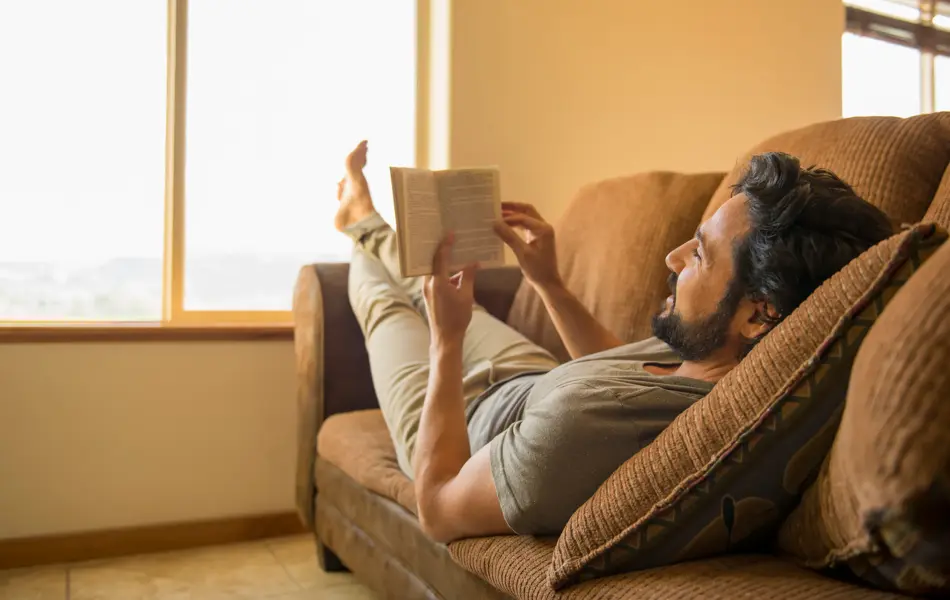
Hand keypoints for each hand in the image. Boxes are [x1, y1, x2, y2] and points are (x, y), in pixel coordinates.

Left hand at [424, 233, 477, 348]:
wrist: (445, 338)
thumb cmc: (457, 318)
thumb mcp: (466, 296)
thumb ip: (468, 277)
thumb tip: (473, 263)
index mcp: (438, 282)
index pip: (440, 257)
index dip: (446, 244)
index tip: (451, 234)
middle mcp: (428, 284)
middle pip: (435, 261)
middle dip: (444, 250)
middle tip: (452, 239)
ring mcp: (427, 290)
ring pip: (436, 271)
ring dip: (447, 264)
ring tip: (459, 256)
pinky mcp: (429, 295)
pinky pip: (436, 279)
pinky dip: (446, 274)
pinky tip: (458, 274)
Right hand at [493, 202, 561, 289]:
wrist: (547, 283)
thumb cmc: (537, 269)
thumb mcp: (522, 253)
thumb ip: (509, 236)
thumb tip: (494, 223)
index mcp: (543, 229)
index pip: (523, 217)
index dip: (508, 218)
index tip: (493, 219)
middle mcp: (544, 226)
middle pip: (527, 210)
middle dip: (512, 208)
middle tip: (496, 207)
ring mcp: (541, 231)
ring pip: (526, 217)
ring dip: (513, 215)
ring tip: (497, 214)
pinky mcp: (537, 237)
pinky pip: (525, 225)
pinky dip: (515, 223)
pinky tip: (504, 226)